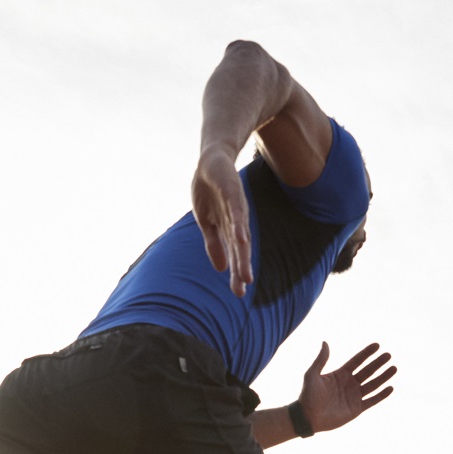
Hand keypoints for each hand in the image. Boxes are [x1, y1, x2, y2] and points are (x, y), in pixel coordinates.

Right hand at [191, 148, 252, 296]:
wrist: (213, 160)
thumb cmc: (210, 191)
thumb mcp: (208, 221)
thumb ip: (214, 245)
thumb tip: (221, 269)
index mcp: (228, 229)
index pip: (234, 254)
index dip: (236, 272)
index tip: (239, 293)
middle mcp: (235, 221)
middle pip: (239, 248)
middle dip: (240, 268)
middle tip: (242, 289)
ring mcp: (235, 207)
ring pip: (240, 234)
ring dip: (242, 254)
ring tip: (244, 273)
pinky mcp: (232, 192)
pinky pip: (236, 210)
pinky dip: (238, 225)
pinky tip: (241, 239)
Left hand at [298, 342, 396, 432]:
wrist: (308, 417)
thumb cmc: (308, 395)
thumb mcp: (312, 374)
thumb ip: (321, 359)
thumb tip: (325, 342)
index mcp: (340, 374)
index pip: (357, 361)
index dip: (366, 353)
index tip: (377, 345)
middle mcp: (349, 383)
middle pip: (368, 371)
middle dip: (378, 363)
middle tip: (388, 355)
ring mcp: (354, 396)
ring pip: (373, 384)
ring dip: (383, 376)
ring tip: (394, 368)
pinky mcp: (357, 408)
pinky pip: (372, 400)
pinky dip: (381, 395)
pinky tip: (390, 387)